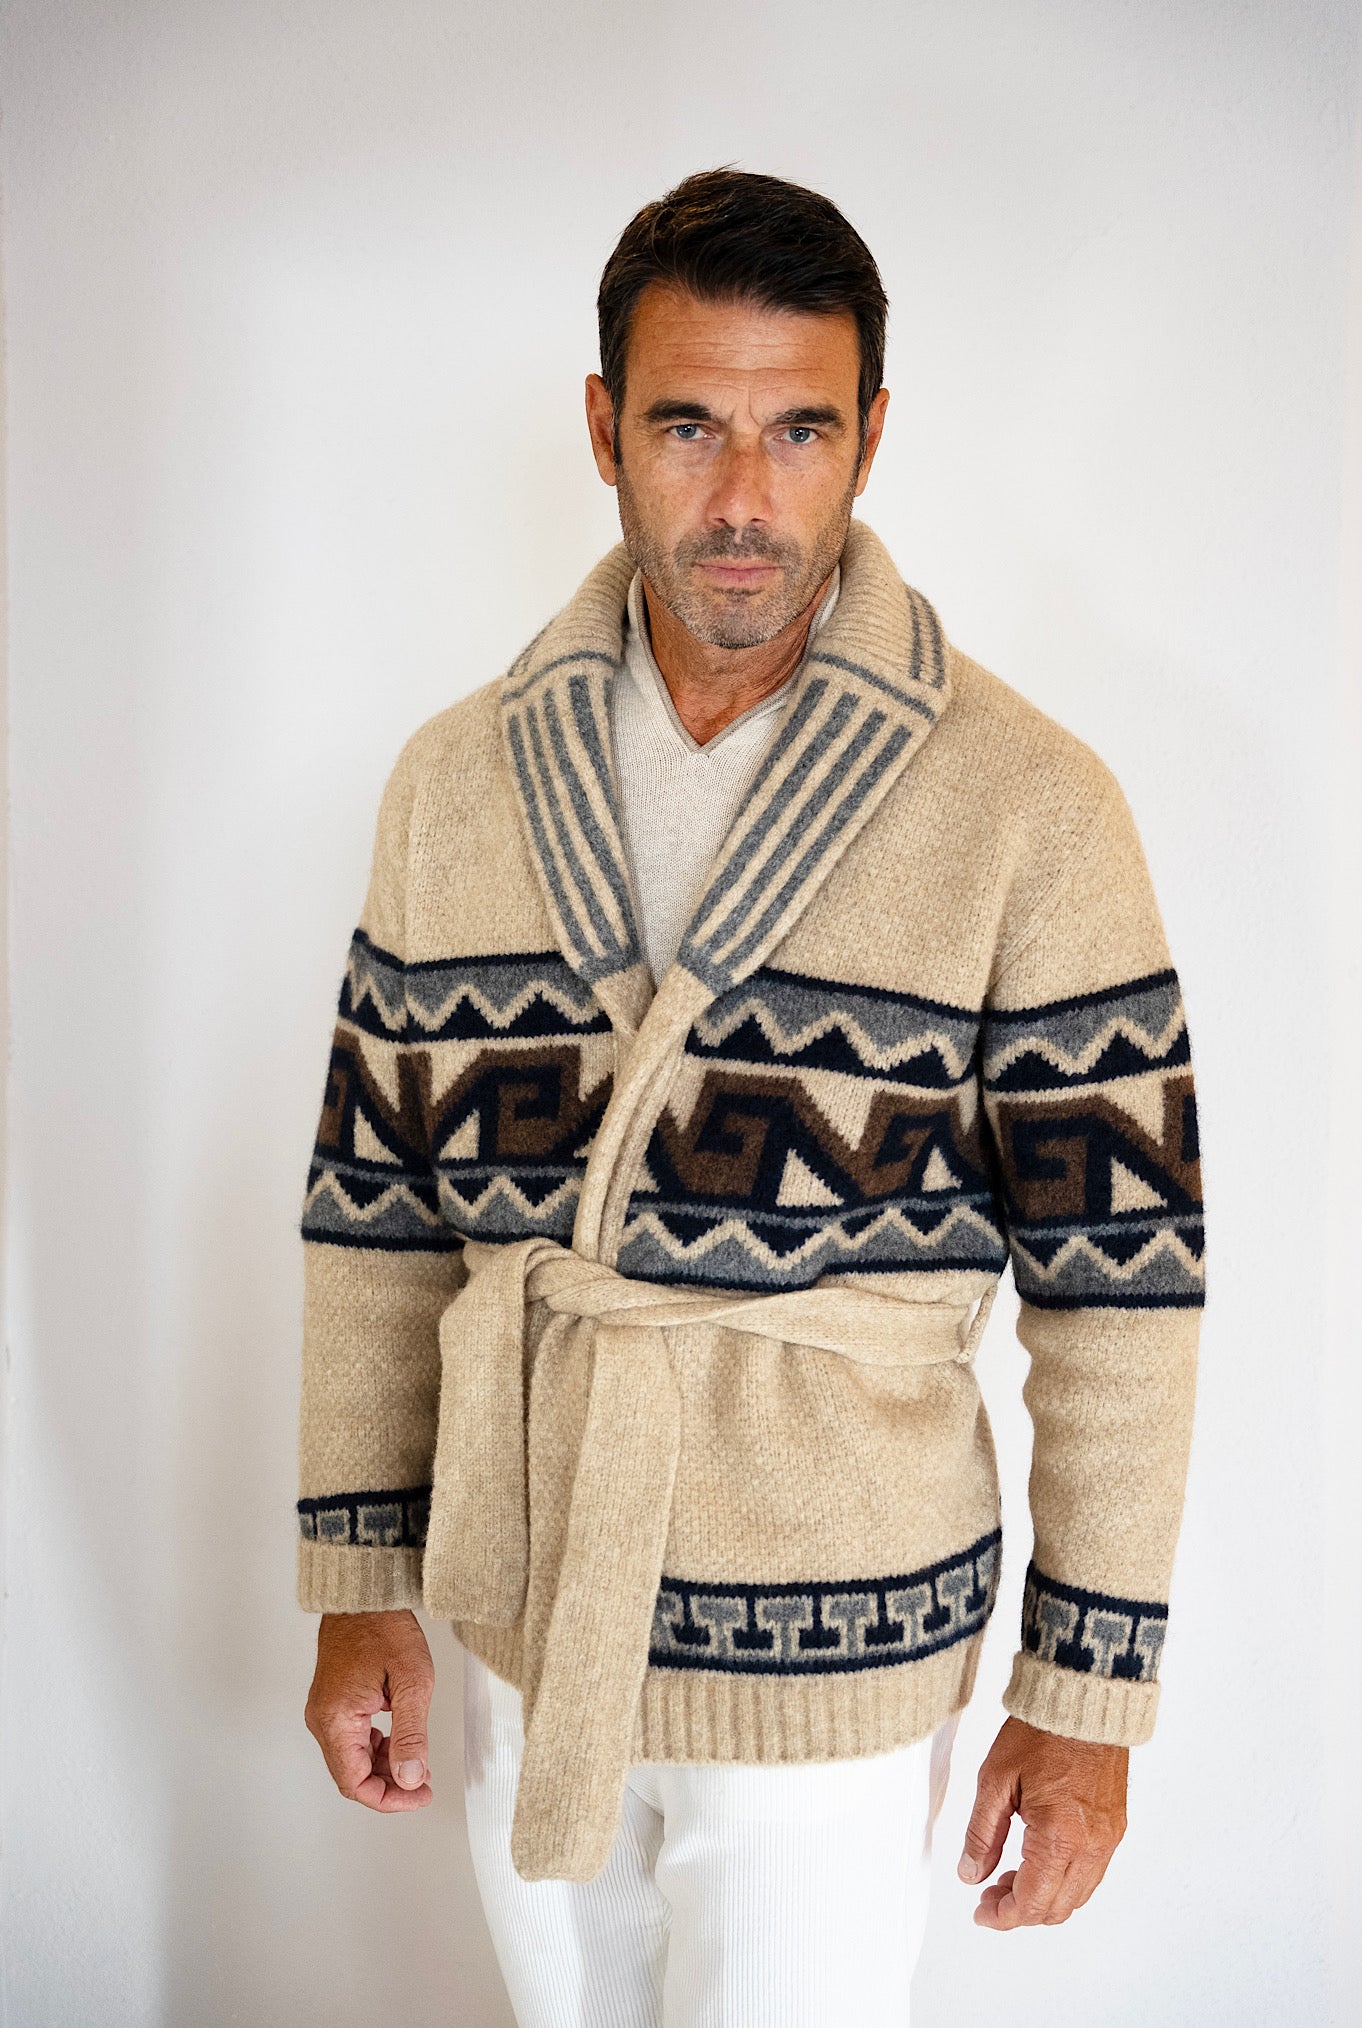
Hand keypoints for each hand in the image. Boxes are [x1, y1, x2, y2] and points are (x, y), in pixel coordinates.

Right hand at [305, 1609, 434, 1811]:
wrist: (366, 1593)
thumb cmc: (386, 1627)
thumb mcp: (412, 1682)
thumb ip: (411, 1735)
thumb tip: (410, 1778)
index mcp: (336, 1719)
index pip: (354, 1783)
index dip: (388, 1799)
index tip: (418, 1795)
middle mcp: (322, 1719)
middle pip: (351, 1775)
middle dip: (389, 1785)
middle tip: (422, 1784)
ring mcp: (324, 1710)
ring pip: (351, 1759)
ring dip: (384, 1767)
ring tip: (416, 1762)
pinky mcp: (332, 1701)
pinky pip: (349, 1739)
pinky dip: (375, 1748)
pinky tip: (399, 1742)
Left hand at [957, 1716, 1126, 1927]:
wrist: (1083, 1699)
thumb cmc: (1041, 1732)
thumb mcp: (995, 1780)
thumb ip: (981, 1833)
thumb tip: (971, 1873)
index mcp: (1059, 1838)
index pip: (1031, 1903)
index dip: (1002, 1916)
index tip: (981, 1912)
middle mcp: (1091, 1847)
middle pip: (1055, 1908)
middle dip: (1019, 1909)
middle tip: (989, 1892)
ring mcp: (1108, 1839)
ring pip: (1076, 1896)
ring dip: (1043, 1897)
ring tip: (1009, 1875)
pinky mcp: (1115, 1828)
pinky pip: (1091, 1874)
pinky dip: (1063, 1880)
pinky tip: (1038, 1860)